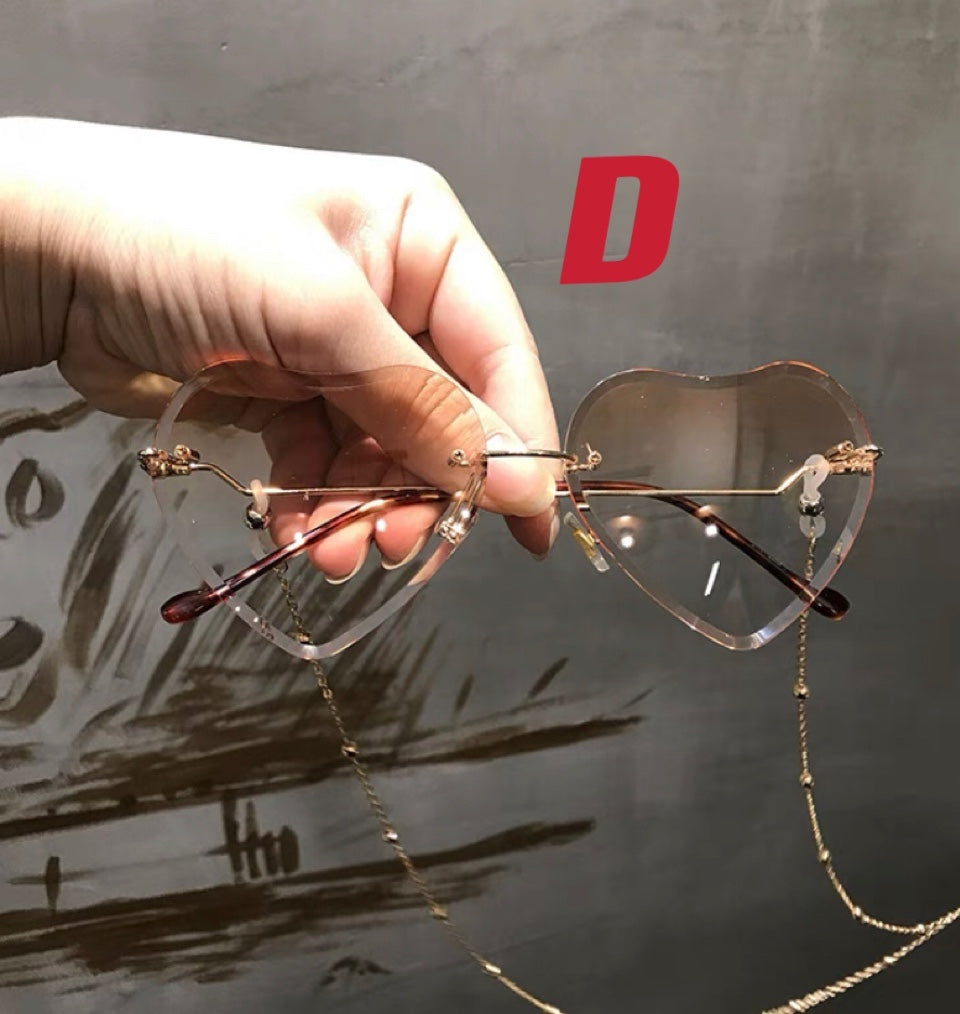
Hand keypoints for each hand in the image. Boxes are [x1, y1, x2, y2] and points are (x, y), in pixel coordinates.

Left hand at [0, 117, 558, 567]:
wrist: (49, 253)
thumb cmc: (190, 242)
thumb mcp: (321, 316)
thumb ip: (424, 404)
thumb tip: (519, 483)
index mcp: (423, 243)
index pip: (497, 352)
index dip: (518, 442)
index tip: (527, 523)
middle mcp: (395, 297)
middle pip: (445, 416)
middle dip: (423, 488)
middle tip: (392, 545)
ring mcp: (342, 351)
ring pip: (387, 454)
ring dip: (364, 510)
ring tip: (329, 551)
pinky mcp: (293, 394)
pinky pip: (330, 465)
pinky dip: (316, 506)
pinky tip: (293, 535)